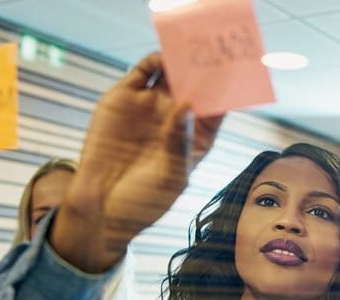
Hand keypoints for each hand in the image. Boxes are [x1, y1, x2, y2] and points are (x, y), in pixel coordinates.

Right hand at [51, 53, 223, 272]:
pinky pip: (142, 72)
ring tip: (191, 50)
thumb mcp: (172, 176)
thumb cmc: (145, 201)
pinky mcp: (124, 99)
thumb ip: (180, 141)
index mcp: (197, 138)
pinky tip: (164, 58)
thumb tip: (186, 105)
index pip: (218, 108)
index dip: (228, 91)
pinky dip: (154, 61)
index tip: (237, 76)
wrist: (101, 208)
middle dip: (206, 69)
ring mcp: (150, 107)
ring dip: (181, 60)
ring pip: (171, 74)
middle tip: (215, 53)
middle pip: (196, 85)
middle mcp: (175, 119)